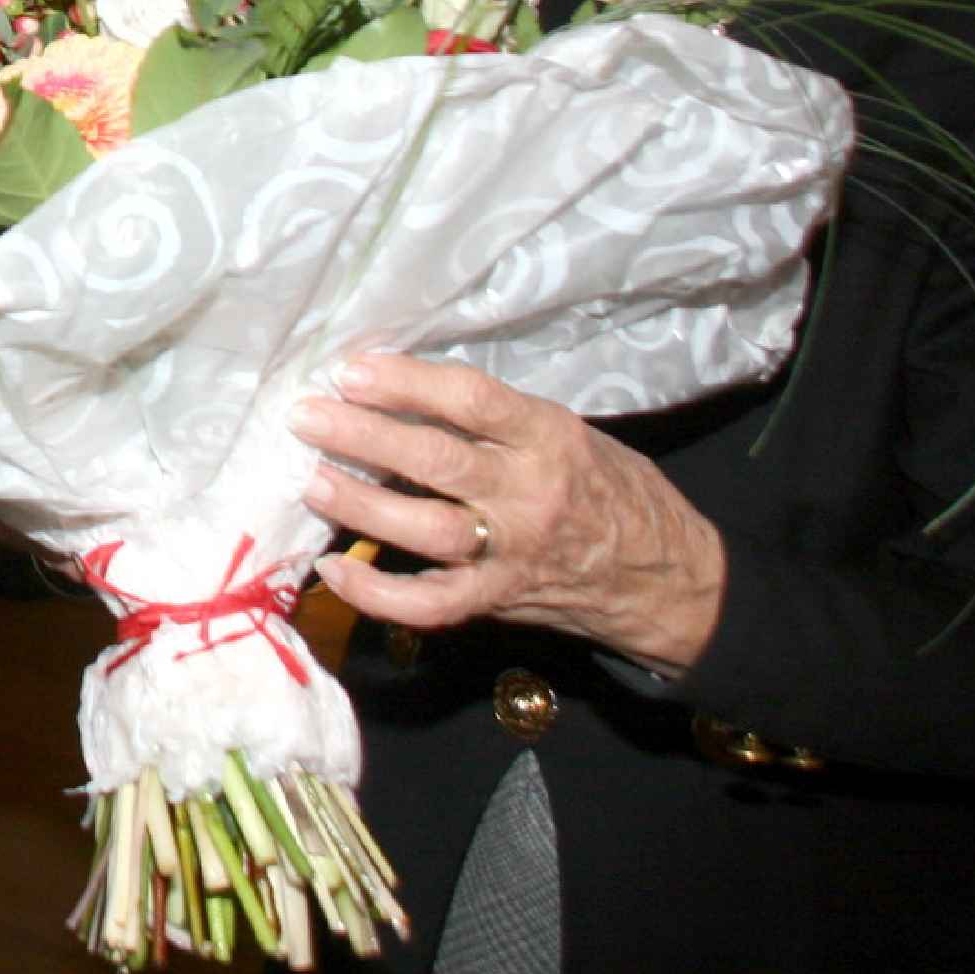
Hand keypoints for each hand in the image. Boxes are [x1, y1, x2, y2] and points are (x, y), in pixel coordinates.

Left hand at [295, 352, 726, 675]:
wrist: (667, 578)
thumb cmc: (608, 488)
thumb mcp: (569, 434)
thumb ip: (500, 422)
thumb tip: (404, 393)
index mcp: (549, 438)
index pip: (472, 399)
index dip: (407, 382)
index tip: (351, 369)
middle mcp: (530, 494)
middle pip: (437, 460)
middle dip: (363, 435)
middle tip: (306, 416)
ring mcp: (512, 551)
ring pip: (425, 529)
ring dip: (361, 504)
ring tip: (312, 480)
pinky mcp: (499, 599)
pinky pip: (431, 604)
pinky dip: (377, 593)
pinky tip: (334, 569)